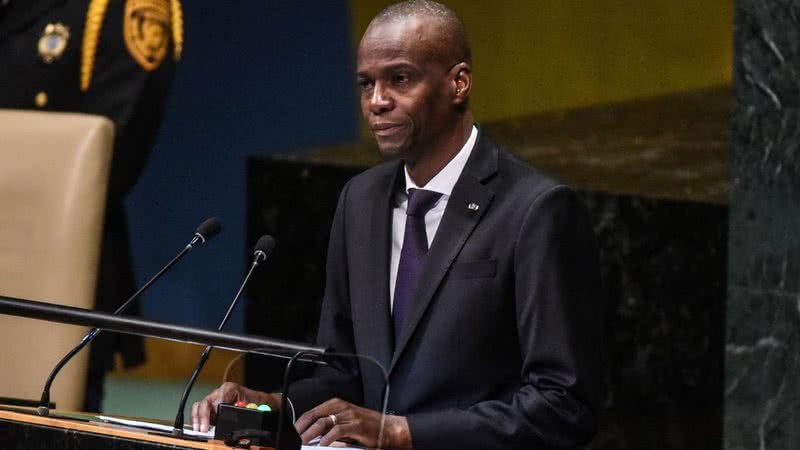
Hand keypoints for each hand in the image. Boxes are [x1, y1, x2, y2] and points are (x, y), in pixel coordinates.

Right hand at [190, 382, 277, 431]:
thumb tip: (234, 415)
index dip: (214, 409)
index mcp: (229, 388)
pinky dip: (197, 419)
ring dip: (197, 418)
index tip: (214, 419)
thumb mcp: (252, 404)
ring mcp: (213, 399)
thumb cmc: (255, 401)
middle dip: (203, 416)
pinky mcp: (210, 407)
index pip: (217, 397)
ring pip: (199, 406)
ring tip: (198, 429)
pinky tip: (198, 427)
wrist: (257, 401)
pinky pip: (199, 411)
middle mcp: (219, 392)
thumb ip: (243, 410)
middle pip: (205, 402)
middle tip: (204, 428)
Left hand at [295, 398, 411, 448]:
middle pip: (315, 416)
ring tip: (304, 442)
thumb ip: (330, 425)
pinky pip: (337, 431)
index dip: (300, 423)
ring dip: (311, 434)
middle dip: (302, 428)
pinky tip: (323, 445)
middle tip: (295, 439)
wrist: (387, 429)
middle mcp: (342, 407)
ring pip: (323, 422)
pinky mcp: (356, 426)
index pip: (312, 412)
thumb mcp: (345, 422)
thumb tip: (312, 435)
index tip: (293, 432)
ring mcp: (349, 415)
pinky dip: (327, 439)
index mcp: (337, 404)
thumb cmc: (365, 427)